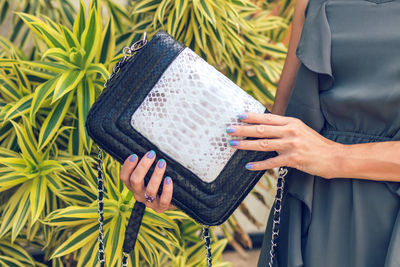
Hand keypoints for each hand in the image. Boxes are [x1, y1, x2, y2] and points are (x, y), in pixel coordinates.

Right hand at [120, 150, 175, 211]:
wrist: (173, 200)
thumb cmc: (159, 182)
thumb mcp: (150, 174)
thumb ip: (146, 165)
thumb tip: (149, 150)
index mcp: (133, 186)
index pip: (124, 177)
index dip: (127, 166)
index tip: (135, 155)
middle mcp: (138, 194)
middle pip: (135, 181)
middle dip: (143, 166)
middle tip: (152, 154)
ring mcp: (149, 202)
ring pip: (150, 190)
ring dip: (156, 175)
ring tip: (162, 163)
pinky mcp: (161, 208)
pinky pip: (163, 200)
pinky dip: (166, 190)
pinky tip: (169, 179)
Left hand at [227, 112, 343, 178]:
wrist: (334, 157)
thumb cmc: (315, 144)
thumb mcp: (300, 130)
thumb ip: (283, 128)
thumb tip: (264, 127)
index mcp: (291, 122)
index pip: (267, 118)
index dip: (252, 117)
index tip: (239, 116)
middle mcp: (290, 131)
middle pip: (262, 129)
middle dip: (243, 129)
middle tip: (229, 129)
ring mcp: (291, 145)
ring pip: (263, 144)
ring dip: (246, 145)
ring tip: (233, 145)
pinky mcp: (293, 160)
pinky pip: (271, 162)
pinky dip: (258, 164)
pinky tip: (248, 165)